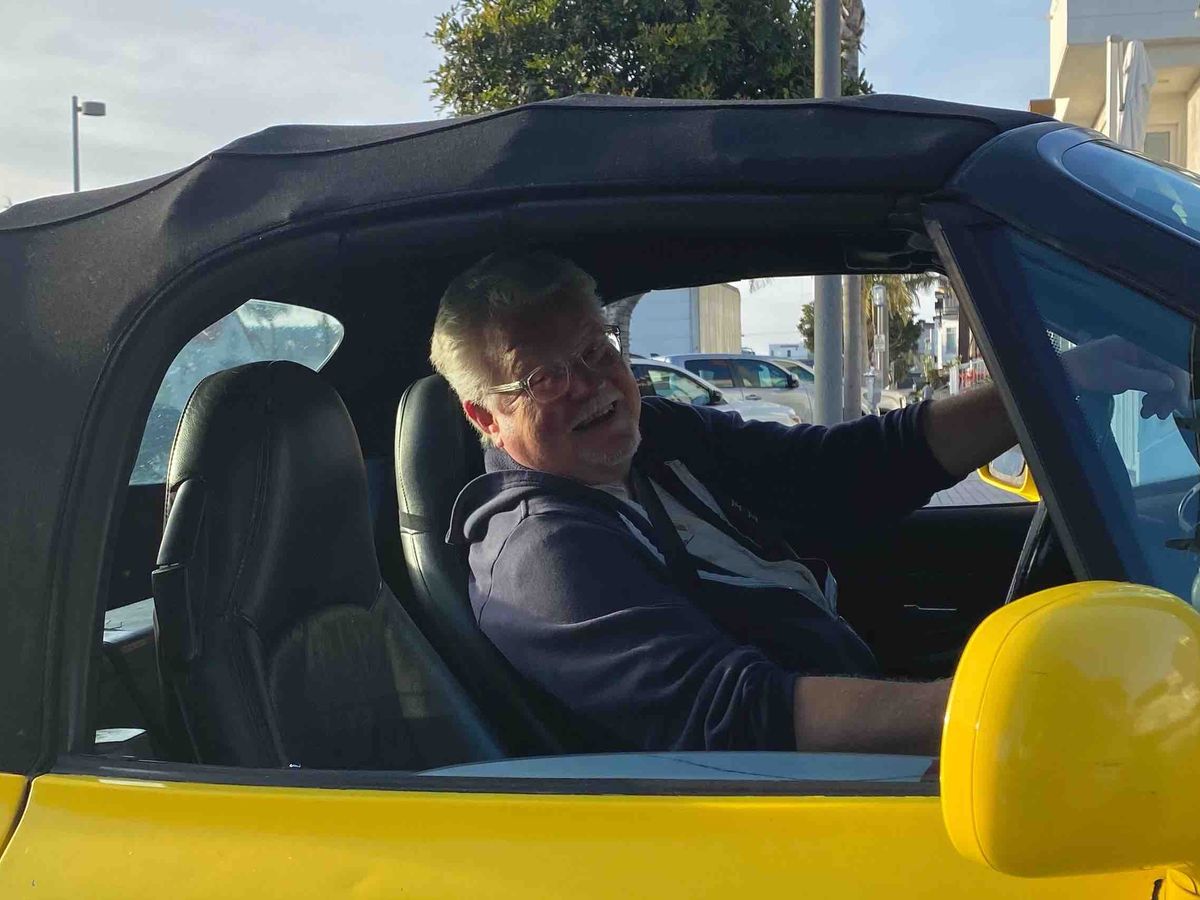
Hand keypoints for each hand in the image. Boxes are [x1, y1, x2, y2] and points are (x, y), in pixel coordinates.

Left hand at [1060, 335, 1189, 419]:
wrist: (1060, 373)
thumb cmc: (1086, 372)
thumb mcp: (1118, 377)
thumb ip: (1147, 379)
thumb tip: (1171, 385)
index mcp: (1139, 344)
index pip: (1170, 362)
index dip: (1179, 384)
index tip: (1179, 406)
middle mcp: (1139, 349)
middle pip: (1166, 371)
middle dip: (1168, 393)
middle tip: (1162, 415)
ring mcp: (1133, 359)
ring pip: (1157, 378)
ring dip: (1158, 397)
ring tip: (1150, 415)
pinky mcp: (1127, 369)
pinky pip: (1146, 381)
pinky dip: (1148, 396)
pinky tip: (1145, 409)